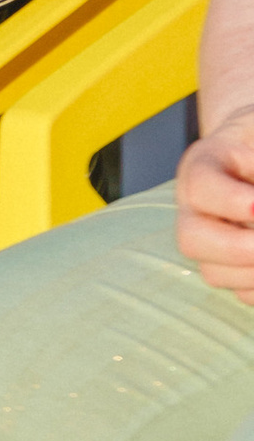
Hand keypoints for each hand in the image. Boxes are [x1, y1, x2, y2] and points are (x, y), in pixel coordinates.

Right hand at [177, 101, 253, 297]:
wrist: (253, 148)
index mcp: (203, 164)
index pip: (200, 184)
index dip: (231, 200)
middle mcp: (194, 206)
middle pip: (192, 239)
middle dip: (238, 248)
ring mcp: (207, 240)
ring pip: (215, 272)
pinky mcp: (226, 266)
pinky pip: (240, 292)